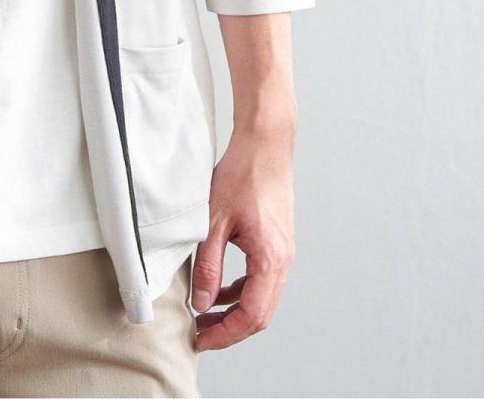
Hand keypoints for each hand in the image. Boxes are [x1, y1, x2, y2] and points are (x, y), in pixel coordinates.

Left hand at [189, 125, 295, 352]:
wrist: (265, 144)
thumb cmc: (241, 175)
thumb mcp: (214, 221)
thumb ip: (209, 266)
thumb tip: (202, 303)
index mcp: (270, 258)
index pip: (251, 315)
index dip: (225, 334)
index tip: (200, 340)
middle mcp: (283, 260)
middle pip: (260, 314)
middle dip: (230, 329)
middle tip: (200, 334)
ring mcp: (283, 251)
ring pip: (262, 297)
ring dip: (235, 311)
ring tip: (204, 315)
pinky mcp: (277, 242)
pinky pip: (262, 279)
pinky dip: (241, 290)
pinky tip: (219, 289)